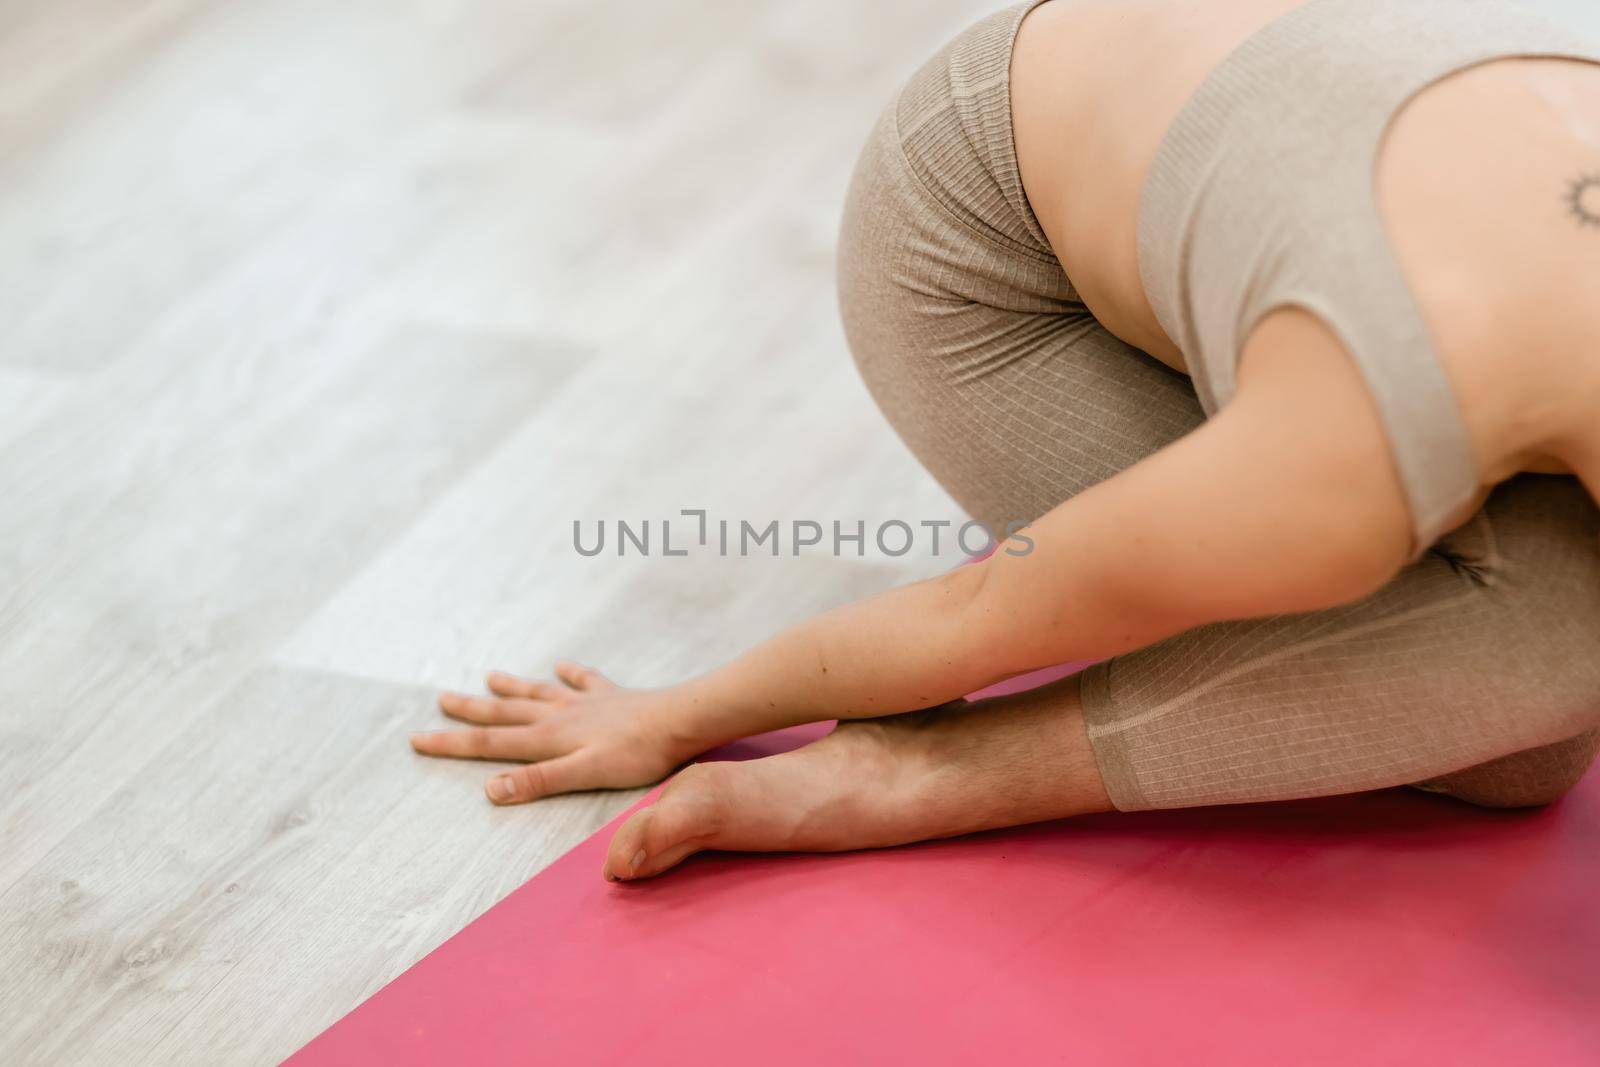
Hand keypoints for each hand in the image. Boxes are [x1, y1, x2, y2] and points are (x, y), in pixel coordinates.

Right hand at [409, 661, 693, 804]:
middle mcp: (560, 716)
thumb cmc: (636, 754)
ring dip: (512, 688)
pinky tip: (562, 665)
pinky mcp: (612, 697)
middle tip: (439, 700)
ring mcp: (585, 703)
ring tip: (489, 677)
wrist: (680, 720)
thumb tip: (489, 789)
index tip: (416, 738)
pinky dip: (570, 673)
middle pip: (506, 714)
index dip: (452, 743)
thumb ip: (539, 781)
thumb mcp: (584, 774)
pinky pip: (585, 681)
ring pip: (538, 693)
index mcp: (549, 738)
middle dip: (470, 711)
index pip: (491, 744)